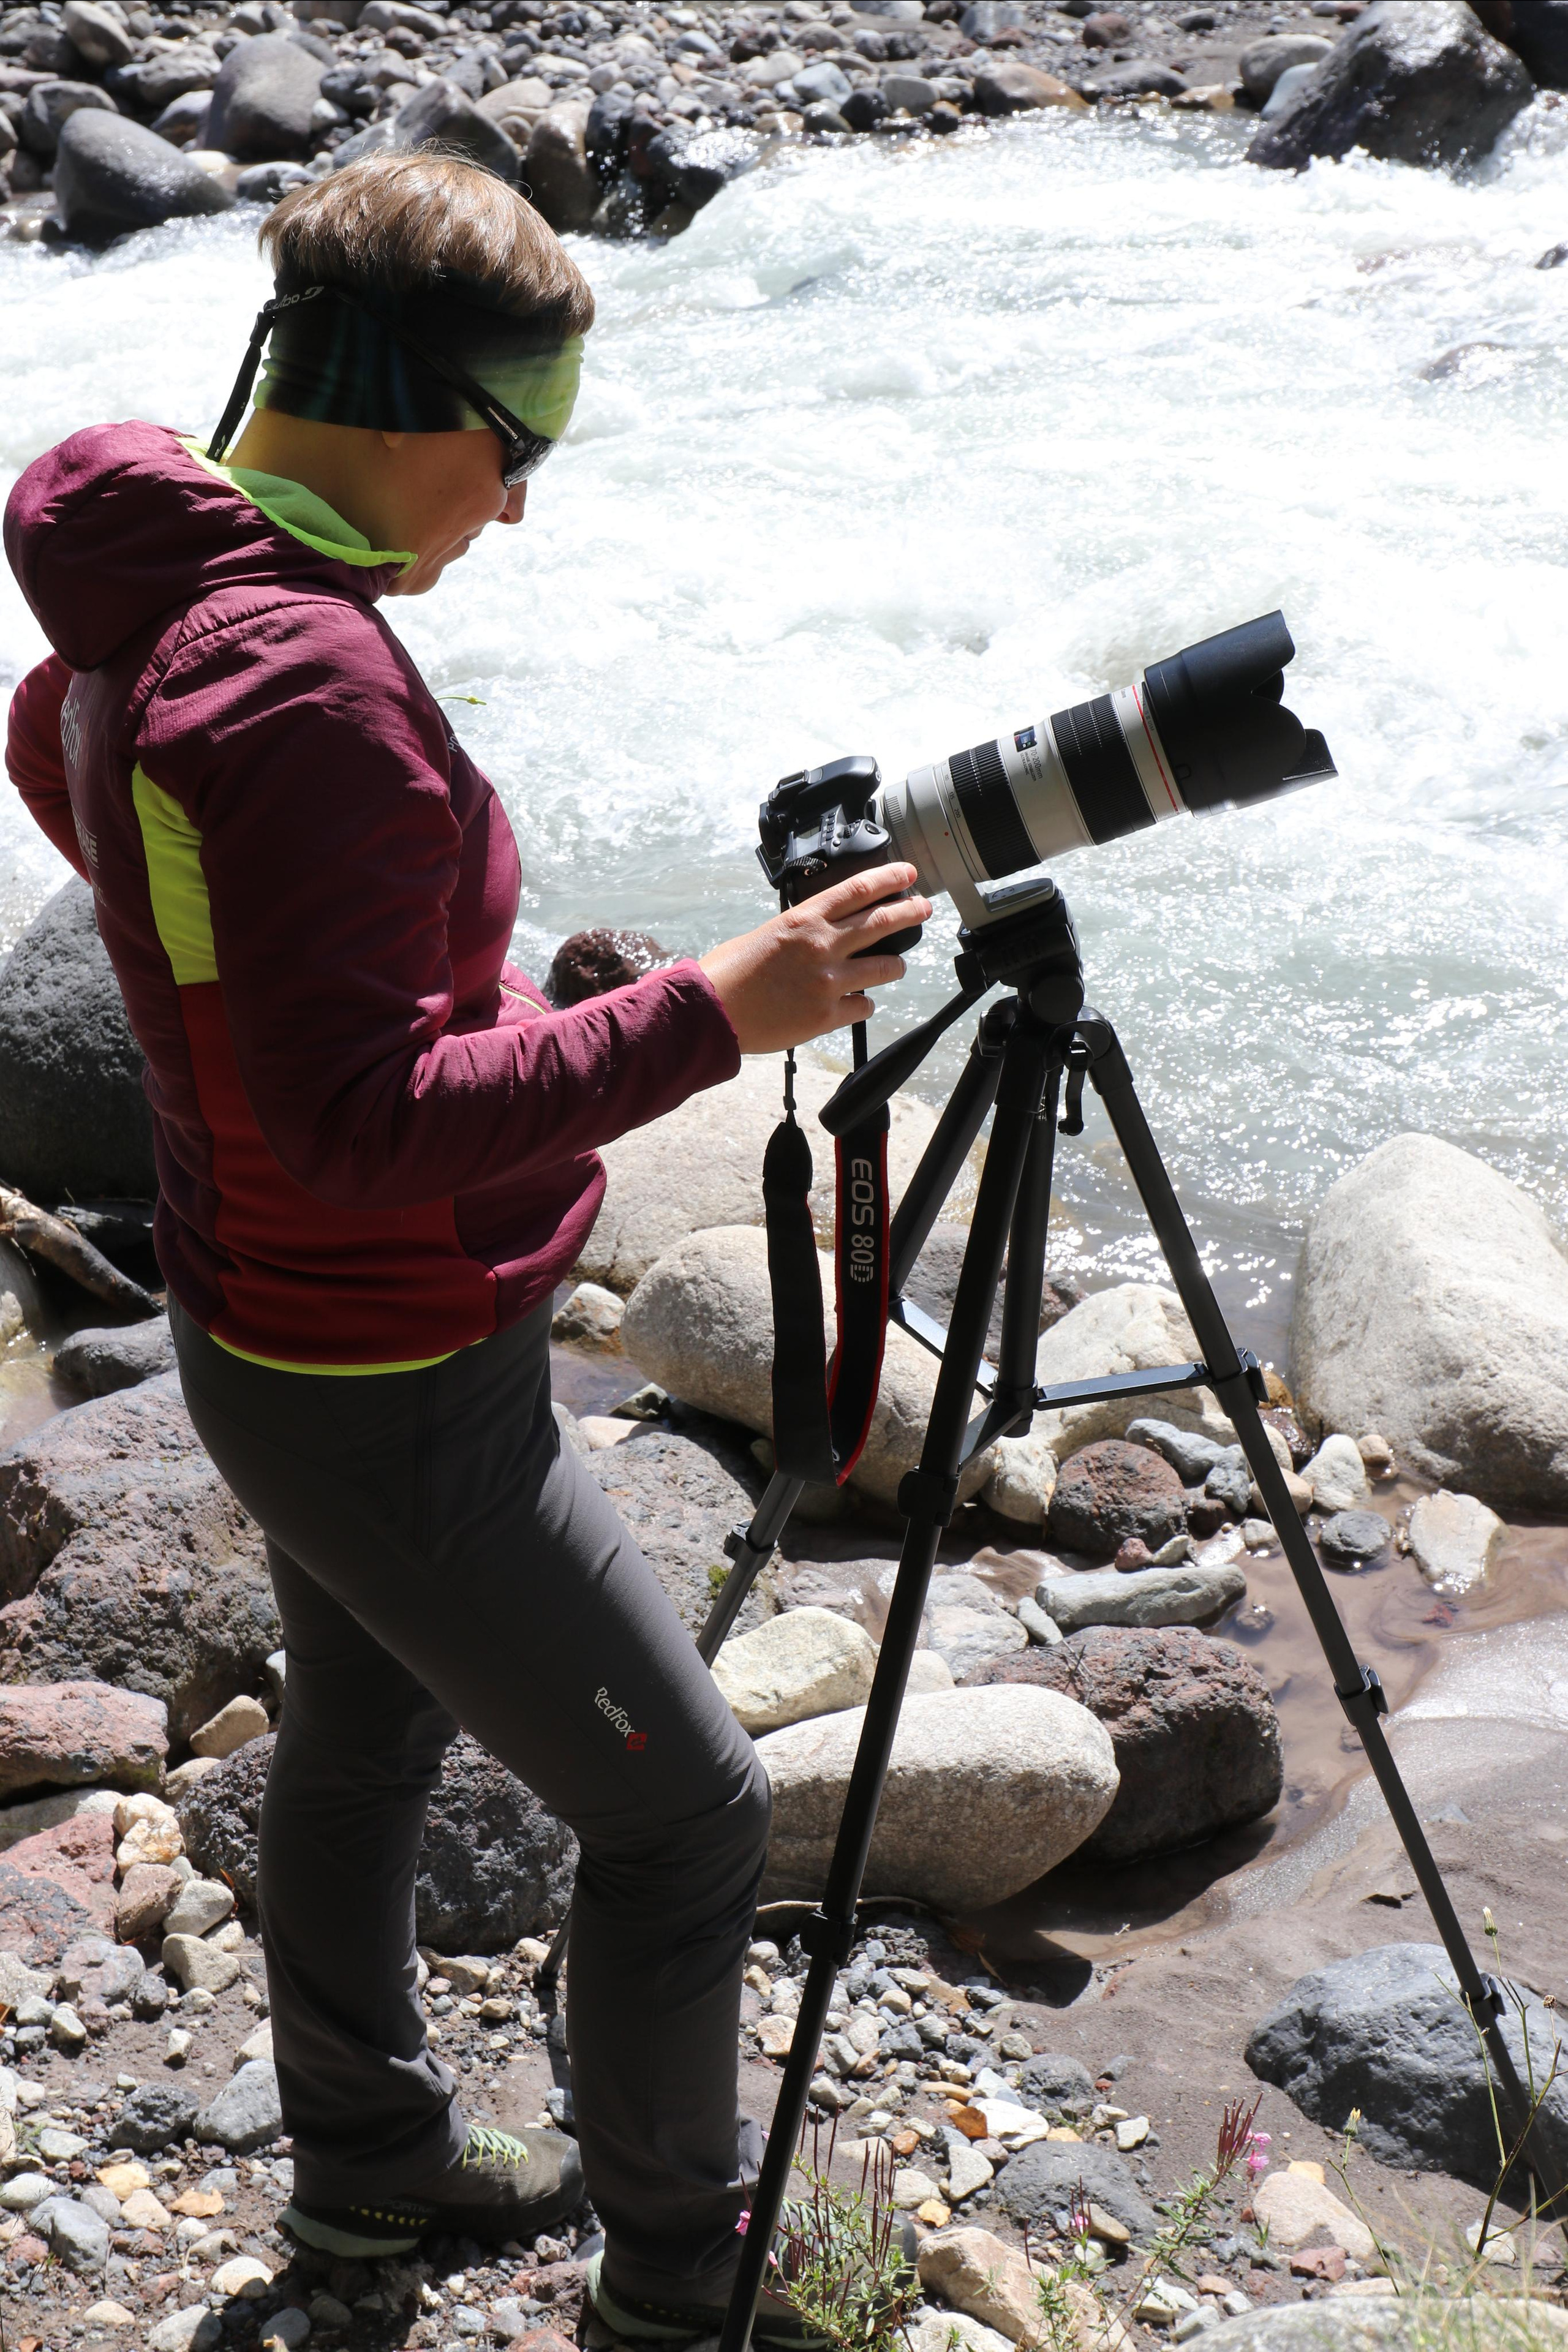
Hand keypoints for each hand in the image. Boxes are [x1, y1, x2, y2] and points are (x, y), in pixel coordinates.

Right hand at [699, 865, 931, 1055]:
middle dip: (911, 911)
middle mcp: (822, 945)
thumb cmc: (730, 972)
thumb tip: (820, 932)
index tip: (908, 873)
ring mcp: (828, 982)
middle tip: (924, 907)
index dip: (890, 878)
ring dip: (895, 966)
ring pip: (885, 968)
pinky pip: (864, 1007)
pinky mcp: (826, 1016)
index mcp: (805, 919)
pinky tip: (857, 1004)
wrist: (712, 1011)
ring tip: (896, 966)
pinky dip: (864, 1005)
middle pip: (883, 921)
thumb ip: (800, 930)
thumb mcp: (766, 933)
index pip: (859, 889)